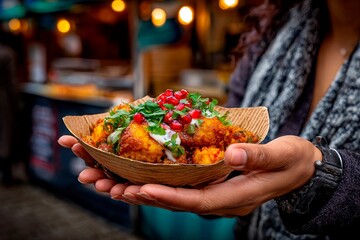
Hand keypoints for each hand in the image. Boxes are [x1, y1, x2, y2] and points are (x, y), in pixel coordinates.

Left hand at [58, 135, 321, 216]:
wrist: (300, 170)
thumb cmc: (294, 161)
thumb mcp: (282, 155)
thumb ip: (259, 155)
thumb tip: (232, 153)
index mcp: (237, 197)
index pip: (198, 201)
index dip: (170, 196)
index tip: (142, 188)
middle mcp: (221, 201)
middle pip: (177, 203)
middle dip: (144, 196)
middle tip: (111, 187)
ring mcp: (215, 195)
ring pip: (173, 198)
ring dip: (143, 192)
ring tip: (112, 185)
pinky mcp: (211, 186)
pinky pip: (179, 188)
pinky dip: (157, 184)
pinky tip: (137, 178)